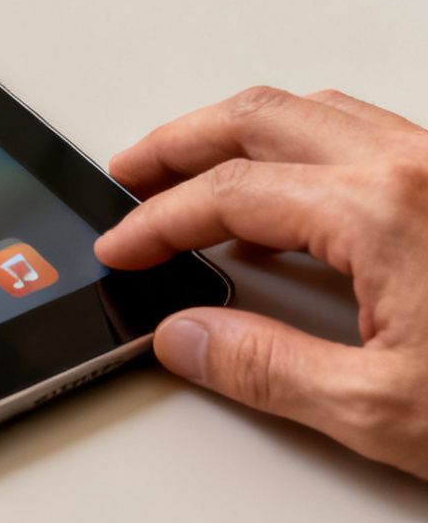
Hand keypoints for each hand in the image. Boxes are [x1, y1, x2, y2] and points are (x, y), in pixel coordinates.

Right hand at [97, 86, 427, 478]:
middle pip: (261, 117)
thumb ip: (268, 369)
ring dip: (240, 132)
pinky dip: (301, 144)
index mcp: (385, 210)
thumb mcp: (386, 412)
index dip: (157, 222)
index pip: (229, 194)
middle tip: (130, 175)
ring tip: (195, 168)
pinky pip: (366, 130)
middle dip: (180, 142)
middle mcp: (420, 167)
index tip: (124, 248)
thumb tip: (191, 338)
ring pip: (316, 111)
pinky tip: (290, 188)